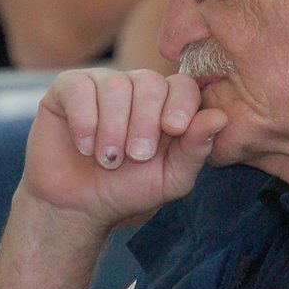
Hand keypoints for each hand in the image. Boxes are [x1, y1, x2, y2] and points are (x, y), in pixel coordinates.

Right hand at [18, 68, 227, 230]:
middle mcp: (135, 88)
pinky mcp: (67, 89)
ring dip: (113, 128)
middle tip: (136, 156)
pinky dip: (84, 121)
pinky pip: (79, 88)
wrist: (79, 207)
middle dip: (145, 122)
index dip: (181, 104)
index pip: (183, 85)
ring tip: (107, 160)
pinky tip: (85, 147)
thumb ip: (196, 149)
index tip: (174, 130)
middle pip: (150, 82)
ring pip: (115, 85)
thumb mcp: (171, 178)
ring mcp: (100, 84)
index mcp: (166, 105)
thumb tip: (220, 118)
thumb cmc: (128, 191)